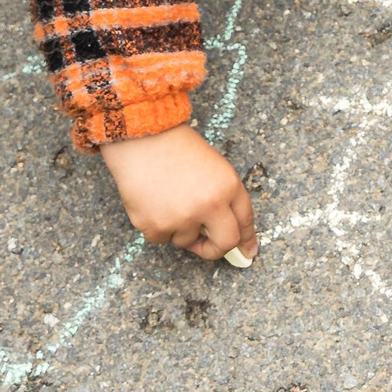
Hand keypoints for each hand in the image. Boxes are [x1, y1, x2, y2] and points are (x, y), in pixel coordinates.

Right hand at [99, 125, 256, 262]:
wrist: (142, 141)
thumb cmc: (179, 150)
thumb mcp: (215, 168)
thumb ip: (226, 199)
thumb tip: (236, 233)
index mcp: (228, 187)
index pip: (245, 221)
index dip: (247, 238)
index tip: (248, 251)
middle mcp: (209, 205)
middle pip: (224, 243)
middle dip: (216, 248)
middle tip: (206, 244)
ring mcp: (181, 218)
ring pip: (186, 241)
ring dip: (180, 229)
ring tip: (169, 199)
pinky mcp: (154, 226)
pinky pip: (160, 238)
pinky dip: (157, 226)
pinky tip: (153, 202)